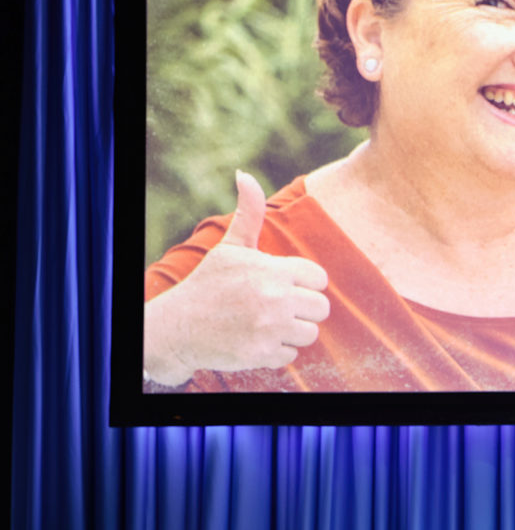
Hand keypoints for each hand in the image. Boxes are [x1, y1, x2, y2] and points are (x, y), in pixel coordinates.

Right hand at [143, 171, 330, 385]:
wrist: (178, 327)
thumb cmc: (209, 284)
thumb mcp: (231, 247)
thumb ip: (249, 214)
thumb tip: (245, 175)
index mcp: (273, 270)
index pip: (319, 279)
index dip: (304, 283)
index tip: (283, 286)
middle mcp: (275, 298)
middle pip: (321, 308)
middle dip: (302, 308)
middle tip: (276, 307)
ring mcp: (270, 328)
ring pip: (311, 333)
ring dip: (292, 330)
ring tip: (267, 323)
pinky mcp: (262, 354)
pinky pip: (291, 355)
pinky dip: (277, 350)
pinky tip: (256, 339)